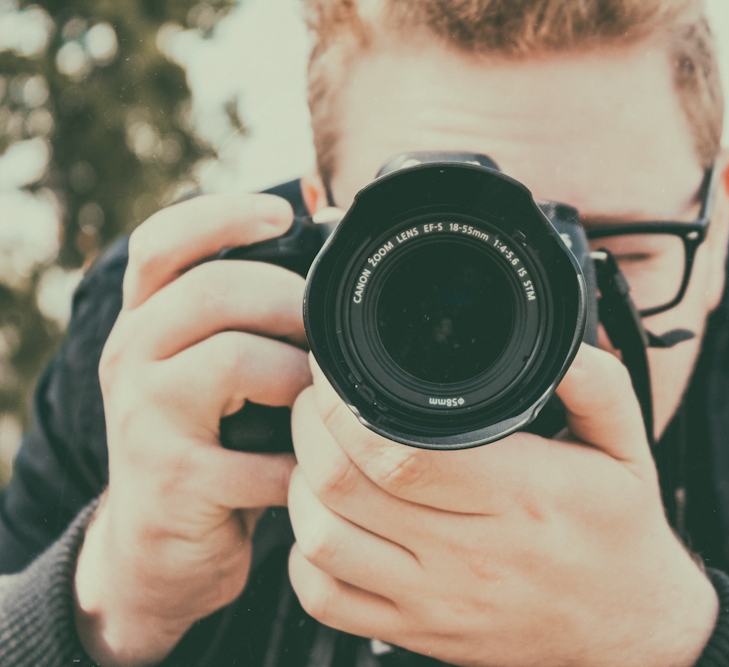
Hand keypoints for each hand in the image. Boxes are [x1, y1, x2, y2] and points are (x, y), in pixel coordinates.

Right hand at [74, 195, 311, 666]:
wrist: (155, 550)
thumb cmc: (207, 442)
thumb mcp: (212, 368)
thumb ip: (250, 310)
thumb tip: (325, 218)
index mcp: (146, 323)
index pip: (163, 243)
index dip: (222, 216)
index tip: (282, 214)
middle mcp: (132, 359)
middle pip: (211, 292)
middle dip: (290, 301)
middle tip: (327, 329)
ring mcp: (145, 422)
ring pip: (234, 361)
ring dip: (300, 377)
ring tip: (320, 399)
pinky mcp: (174, 482)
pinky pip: (260, 456)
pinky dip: (301, 461)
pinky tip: (311, 466)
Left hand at [287, 344, 717, 666]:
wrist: (628, 628)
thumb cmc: (620, 533)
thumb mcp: (628, 448)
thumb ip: (598, 385)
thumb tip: (561, 343)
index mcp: (522, 496)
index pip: (402, 451)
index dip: (350, 406)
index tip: (343, 374)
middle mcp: (471, 553)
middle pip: (345, 487)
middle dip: (313, 429)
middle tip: (322, 399)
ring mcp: (438, 600)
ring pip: (323, 542)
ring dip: (301, 486)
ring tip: (320, 453)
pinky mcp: (418, 633)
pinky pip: (327, 601)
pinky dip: (305, 557)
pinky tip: (327, 521)